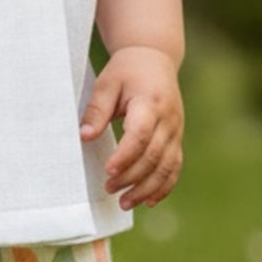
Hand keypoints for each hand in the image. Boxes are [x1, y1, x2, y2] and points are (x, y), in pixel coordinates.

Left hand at [79, 47, 183, 210]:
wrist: (155, 59)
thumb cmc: (127, 71)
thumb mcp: (107, 83)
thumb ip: (97, 110)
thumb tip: (85, 136)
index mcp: (150, 103)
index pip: (141, 135)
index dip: (125, 156)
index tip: (108, 171)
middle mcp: (168, 119)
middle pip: (154, 156)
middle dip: (131, 177)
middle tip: (108, 189)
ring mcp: (176, 130)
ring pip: (167, 166)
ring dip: (147, 188)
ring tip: (125, 203)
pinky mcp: (177, 138)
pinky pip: (175, 166)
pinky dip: (164, 186)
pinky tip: (148, 201)